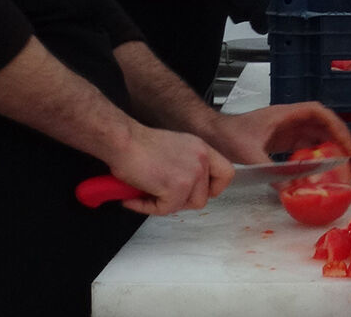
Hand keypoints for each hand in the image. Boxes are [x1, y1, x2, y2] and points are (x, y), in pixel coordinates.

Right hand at [107, 123, 235, 216]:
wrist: (123, 140)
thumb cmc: (140, 144)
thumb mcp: (176, 147)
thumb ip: (188, 165)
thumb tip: (185, 190)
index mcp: (203, 149)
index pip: (226, 174)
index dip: (214, 188)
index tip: (199, 191)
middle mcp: (202, 160)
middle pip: (205, 196)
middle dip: (184, 200)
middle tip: (164, 196)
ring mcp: (191, 174)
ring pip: (187, 205)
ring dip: (166, 205)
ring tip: (147, 195)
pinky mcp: (176, 188)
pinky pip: (166, 210)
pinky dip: (147, 208)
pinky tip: (134, 199)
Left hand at [205, 101, 350, 163]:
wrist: (210, 133)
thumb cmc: (226, 136)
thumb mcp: (249, 154)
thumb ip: (270, 171)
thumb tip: (291, 188)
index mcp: (284, 115)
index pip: (318, 113)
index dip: (336, 126)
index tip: (345, 144)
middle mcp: (287, 120)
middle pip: (321, 124)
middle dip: (336, 138)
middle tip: (348, 158)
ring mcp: (283, 130)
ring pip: (313, 135)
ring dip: (326, 147)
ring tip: (336, 165)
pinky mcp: (278, 141)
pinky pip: (302, 146)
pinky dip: (312, 156)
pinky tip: (314, 171)